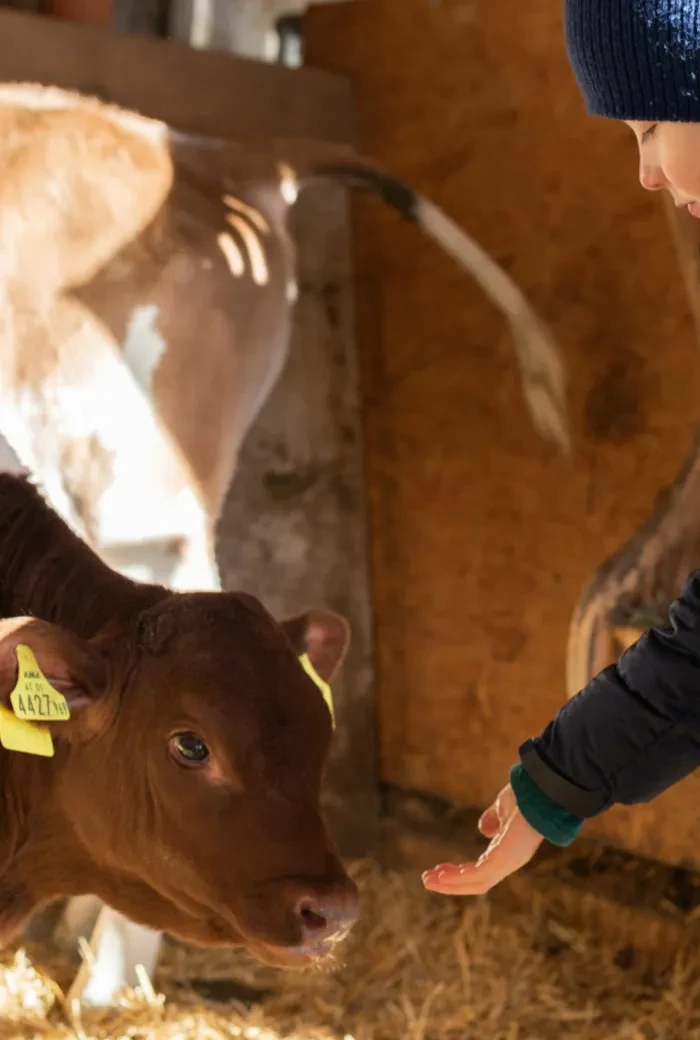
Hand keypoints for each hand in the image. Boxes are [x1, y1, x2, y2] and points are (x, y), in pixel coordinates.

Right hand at [421, 784, 542, 895]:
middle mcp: (509, 861)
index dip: (460, 872)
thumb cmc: (526, 795)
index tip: (440, 869)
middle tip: (428, 880)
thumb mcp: (503, 808)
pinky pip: (479, 875)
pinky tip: (441, 874)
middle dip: (451, 883)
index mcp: (508, 851)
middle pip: (477, 882)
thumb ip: (493, 819)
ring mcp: (508, 862)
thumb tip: (484, 830)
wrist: (541, 790)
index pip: (482, 870)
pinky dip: (459, 878)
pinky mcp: (505, 859)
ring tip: (428, 880)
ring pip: (476, 883)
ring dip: (451, 883)